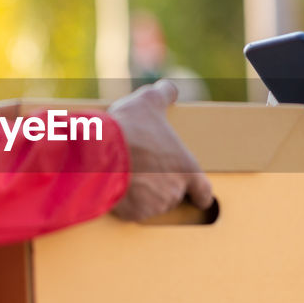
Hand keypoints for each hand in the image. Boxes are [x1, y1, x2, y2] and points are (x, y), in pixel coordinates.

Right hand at [108, 80, 214, 220]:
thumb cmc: (129, 128)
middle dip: (163, 185)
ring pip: (154, 204)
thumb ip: (163, 94)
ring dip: (145, 195)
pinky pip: (133, 211)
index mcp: (186, 168)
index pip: (204, 192)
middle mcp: (174, 191)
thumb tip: (170, 89)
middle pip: (174, 195)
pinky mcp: (133, 214)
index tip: (197, 195)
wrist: (99, 153)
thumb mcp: (148, 101)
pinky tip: (118, 186)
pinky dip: (127, 203)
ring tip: (130, 176)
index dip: (200, 193)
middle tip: (147, 170)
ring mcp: (153, 205)